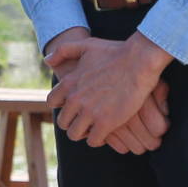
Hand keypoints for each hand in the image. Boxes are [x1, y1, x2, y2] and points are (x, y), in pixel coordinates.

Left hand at [46, 31, 171, 146]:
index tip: (74, 106)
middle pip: (63, 122)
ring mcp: (89, 112)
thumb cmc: (116, 52)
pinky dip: (98, 139)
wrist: (139, 61)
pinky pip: (94, 141)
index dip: (62, 106)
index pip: (52, 102)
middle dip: (72, 122)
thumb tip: (48, 60)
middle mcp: (75, 99)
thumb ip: (64, 50)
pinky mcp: (106, 122)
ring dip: (83, 133)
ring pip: (75, 134)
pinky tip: (106, 132)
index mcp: (68, 83)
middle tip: (85, 120)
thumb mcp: (85, 45)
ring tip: (94, 128)